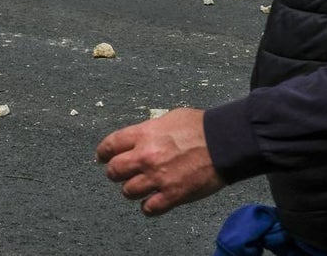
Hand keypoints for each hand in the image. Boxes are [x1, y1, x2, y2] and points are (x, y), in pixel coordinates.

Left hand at [95, 107, 223, 215]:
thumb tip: (140, 137)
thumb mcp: (168, 118)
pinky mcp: (172, 195)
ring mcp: (158, 177)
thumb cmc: (200, 127)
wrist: (224, 142)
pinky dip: (148, 206)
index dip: (103, 153)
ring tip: (139, 187)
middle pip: (114, 171)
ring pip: (128, 191)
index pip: (110, 145)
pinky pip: (149, 208)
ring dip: (132, 190)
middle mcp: (146, 156)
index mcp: (144, 134)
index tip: (102, 157)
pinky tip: (152, 201)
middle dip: (115, 172)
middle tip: (120, 173)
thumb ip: (149, 130)